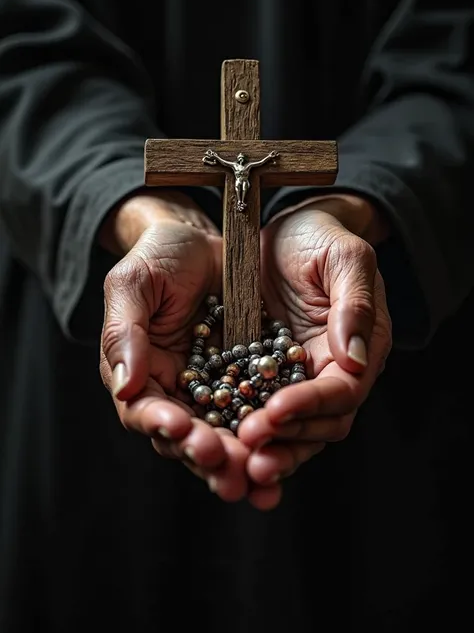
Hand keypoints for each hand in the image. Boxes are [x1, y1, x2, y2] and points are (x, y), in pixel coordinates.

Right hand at [99, 191, 280, 509]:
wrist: (206, 242)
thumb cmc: (160, 256)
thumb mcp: (133, 283)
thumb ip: (124, 332)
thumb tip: (124, 387)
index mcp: (138, 372)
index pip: (144, 410)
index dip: (162, 424)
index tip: (182, 429)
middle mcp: (174, 390)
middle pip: (186, 436)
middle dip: (207, 455)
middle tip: (230, 470)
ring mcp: (212, 390)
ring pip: (224, 436)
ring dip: (240, 460)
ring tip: (260, 478)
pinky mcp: (247, 383)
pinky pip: (257, 414)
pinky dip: (270, 438)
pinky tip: (284, 456)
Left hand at [239, 196, 391, 484]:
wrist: (287, 231)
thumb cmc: (322, 237)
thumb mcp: (345, 258)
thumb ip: (355, 305)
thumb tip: (356, 359)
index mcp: (360, 349)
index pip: (341, 392)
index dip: (310, 407)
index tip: (273, 412)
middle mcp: (328, 371)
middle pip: (316, 425)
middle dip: (283, 441)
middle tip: (247, 452)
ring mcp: (294, 377)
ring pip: (285, 429)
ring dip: (260, 449)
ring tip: (230, 460)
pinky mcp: (260, 374)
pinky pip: (250, 409)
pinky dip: (235, 428)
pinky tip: (209, 438)